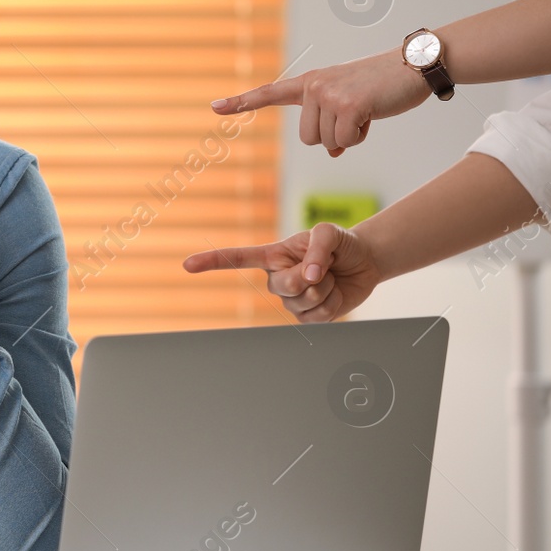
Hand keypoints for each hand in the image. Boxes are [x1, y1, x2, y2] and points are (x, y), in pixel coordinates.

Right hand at [181, 222, 382, 322]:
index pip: (237, 259)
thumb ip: (317, 248)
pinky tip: (334, 294)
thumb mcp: (329, 232)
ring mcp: (290, 301)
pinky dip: (333, 304)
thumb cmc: (340, 244)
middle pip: (283, 286)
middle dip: (310, 276)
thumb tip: (308, 276)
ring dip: (325, 288)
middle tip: (323, 267)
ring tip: (329, 277)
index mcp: (272, 256)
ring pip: (304, 301)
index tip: (187, 265)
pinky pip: (318, 317)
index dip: (212, 262)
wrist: (362, 263)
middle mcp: (275, 279)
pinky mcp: (307, 317)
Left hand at [211, 51, 427, 156]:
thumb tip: (332, 150)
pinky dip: (361, 136)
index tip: (214, 107)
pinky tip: (373, 114)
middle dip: (333, 136)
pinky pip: (345, 142)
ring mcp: (329, 95)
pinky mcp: (348, 105)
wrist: (414, 65)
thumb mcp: (350, 103)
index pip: (270, 93)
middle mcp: (313, 87)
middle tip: (356, 113)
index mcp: (310, 83)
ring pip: (326, 143)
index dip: (241, 102)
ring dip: (349, 136)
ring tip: (366, 110)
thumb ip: (331, 123)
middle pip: (308, 139)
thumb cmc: (382, 86)